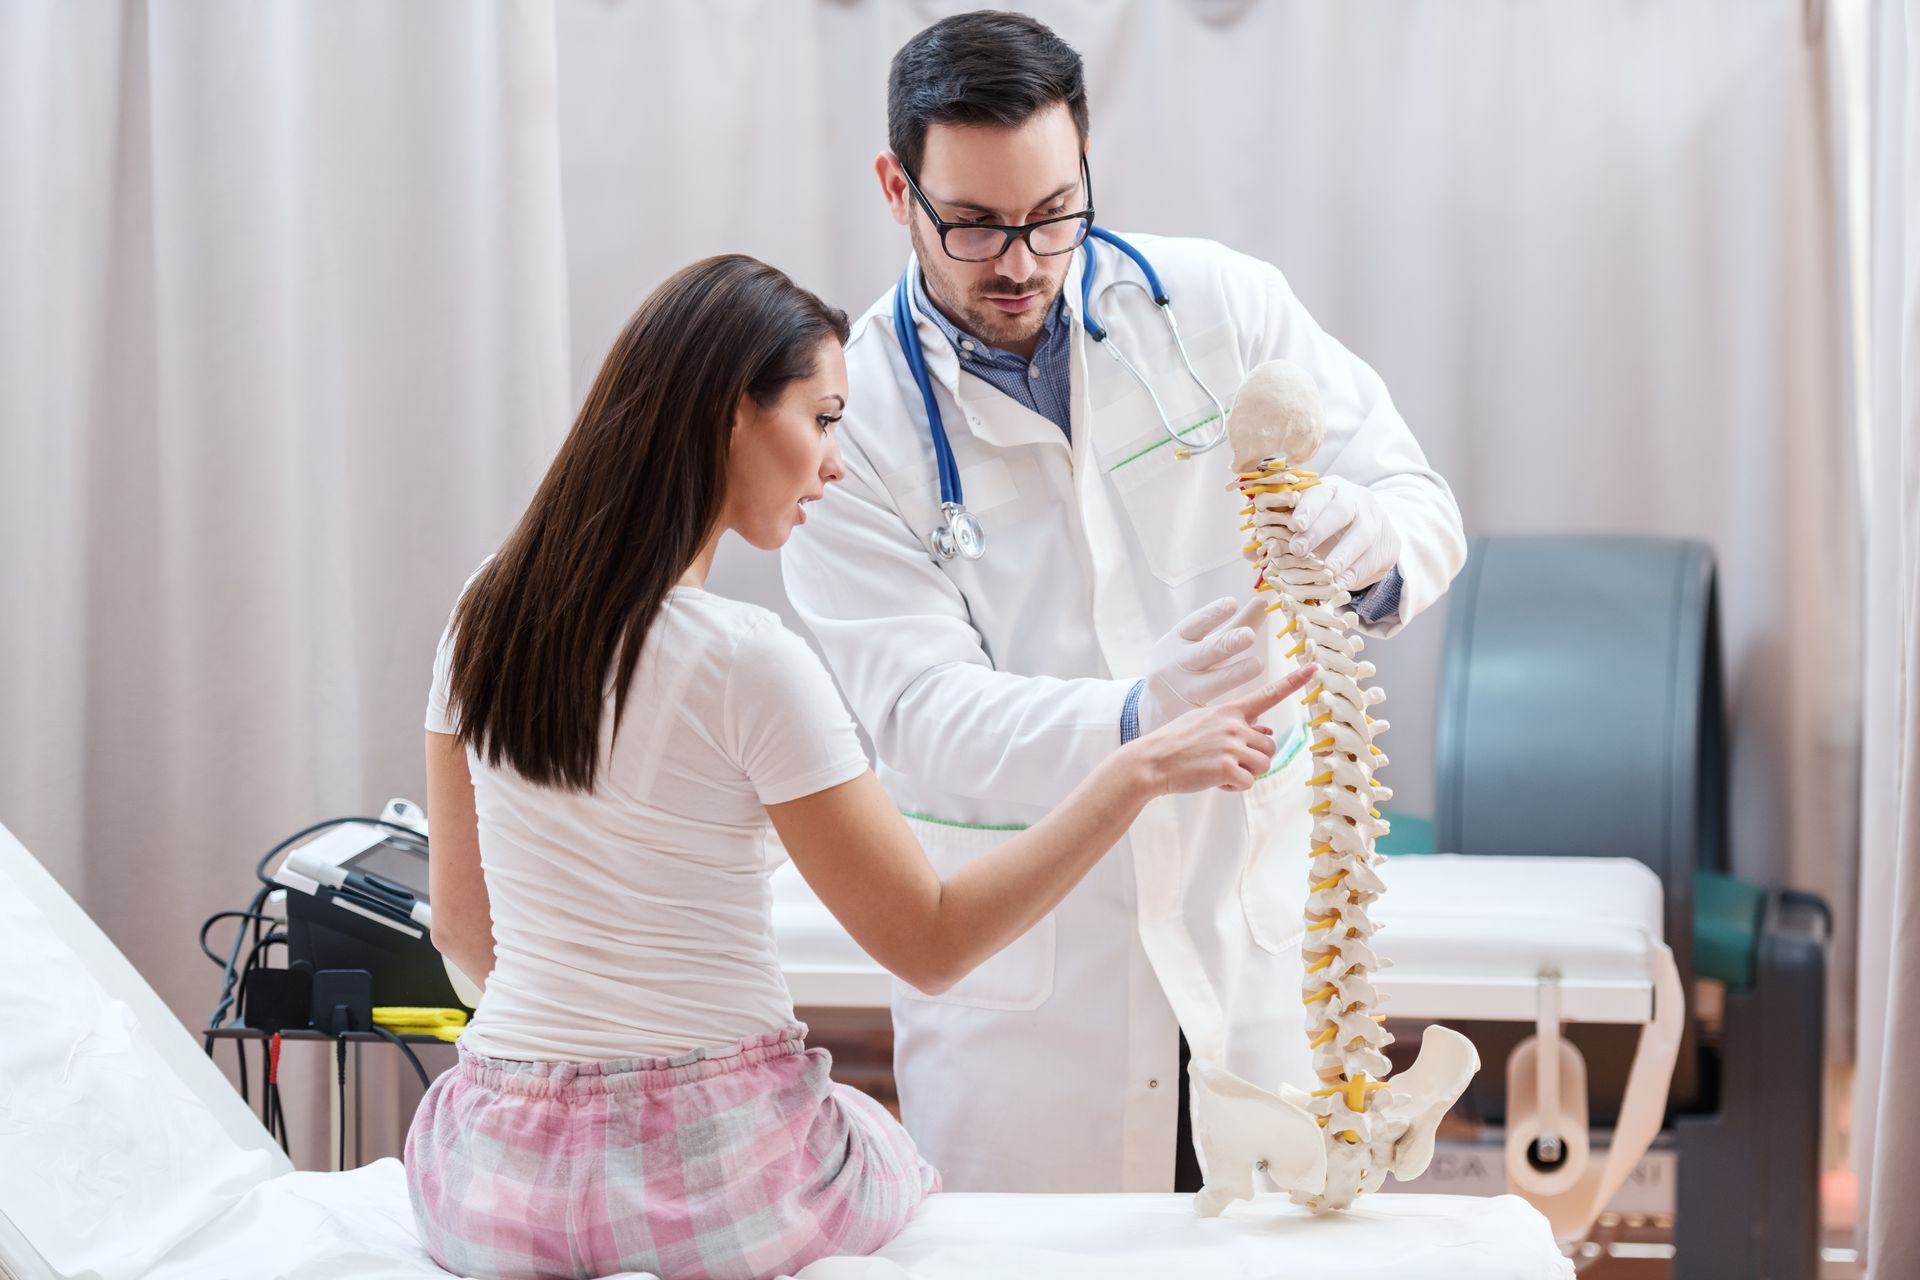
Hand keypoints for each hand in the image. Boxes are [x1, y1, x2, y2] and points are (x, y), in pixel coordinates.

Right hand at [1130, 664, 1317, 794]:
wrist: (1150, 762)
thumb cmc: (1175, 743)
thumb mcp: (1203, 723)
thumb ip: (1237, 725)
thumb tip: (1269, 735)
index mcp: (1229, 711)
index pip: (1267, 694)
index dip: (1293, 682)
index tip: (1314, 668)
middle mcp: (1234, 725)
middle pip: (1269, 747)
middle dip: (1253, 760)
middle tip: (1226, 762)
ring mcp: (1231, 745)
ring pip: (1262, 766)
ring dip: (1244, 774)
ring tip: (1217, 769)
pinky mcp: (1226, 767)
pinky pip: (1246, 784)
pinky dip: (1231, 787)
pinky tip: (1212, 779)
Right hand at [1140, 595, 1269, 733]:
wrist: (1155, 706)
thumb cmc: (1186, 666)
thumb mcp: (1200, 643)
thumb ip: (1232, 627)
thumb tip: (1262, 603)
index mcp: (1177, 640)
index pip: (1195, 624)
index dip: (1212, 614)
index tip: (1232, 603)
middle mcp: (1179, 663)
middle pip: (1206, 652)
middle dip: (1227, 643)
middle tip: (1249, 635)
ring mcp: (1185, 690)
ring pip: (1214, 682)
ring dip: (1236, 673)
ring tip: (1258, 664)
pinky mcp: (1193, 713)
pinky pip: (1217, 709)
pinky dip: (1235, 706)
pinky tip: (1255, 707)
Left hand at [1287, 476, 1400, 592]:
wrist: (1370, 534)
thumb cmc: (1326, 527)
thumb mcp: (1306, 525)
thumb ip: (1281, 535)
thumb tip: (1252, 553)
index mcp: (1330, 490)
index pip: (1319, 493)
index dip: (1307, 508)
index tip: (1294, 525)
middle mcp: (1356, 500)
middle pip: (1341, 510)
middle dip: (1319, 530)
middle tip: (1298, 550)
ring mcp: (1376, 520)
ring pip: (1362, 535)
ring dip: (1342, 556)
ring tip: (1326, 573)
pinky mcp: (1389, 542)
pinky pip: (1375, 557)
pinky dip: (1356, 573)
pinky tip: (1341, 584)